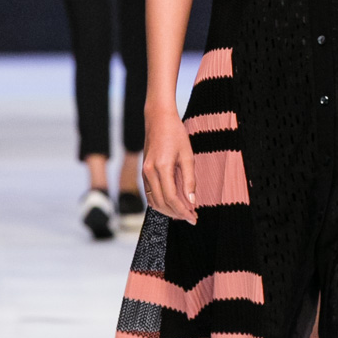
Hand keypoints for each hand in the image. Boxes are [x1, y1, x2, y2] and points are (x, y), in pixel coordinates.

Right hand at [142, 108, 197, 223]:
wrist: (158, 119)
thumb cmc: (175, 134)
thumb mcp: (188, 155)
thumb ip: (190, 180)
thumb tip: (192, 201)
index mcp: (161, 168)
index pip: (172, 199)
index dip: (183, 211)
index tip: (194, 218)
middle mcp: (149, 172)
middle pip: (161, 203)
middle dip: (177, 214)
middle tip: (191, 218)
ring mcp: (144, 173)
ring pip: (153, 201)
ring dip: (168, 210)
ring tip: (183, 213)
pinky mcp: (143, 172)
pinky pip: (150, 194)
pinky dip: (160, 202)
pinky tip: (172, 204)